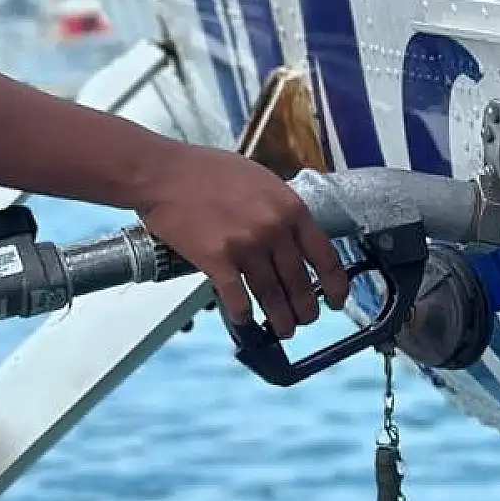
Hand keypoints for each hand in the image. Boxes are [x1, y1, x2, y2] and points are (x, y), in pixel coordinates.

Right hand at [128, 143, 349, 338]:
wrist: (163, 172)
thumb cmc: (205, 170)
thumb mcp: (259, 179)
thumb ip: (280, 208)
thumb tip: (293, 236)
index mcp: (289, 207)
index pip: (325, 255)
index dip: (335, 285)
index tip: (336, 300)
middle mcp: (273, 228)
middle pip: (300, 282)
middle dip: (306, 309)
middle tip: (305, 319)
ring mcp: (246, 246)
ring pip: (273, 296)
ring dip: (280, 319)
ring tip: (283, 330)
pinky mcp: (216, 260)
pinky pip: (237, 299)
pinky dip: (243, 315)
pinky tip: (244, 319)